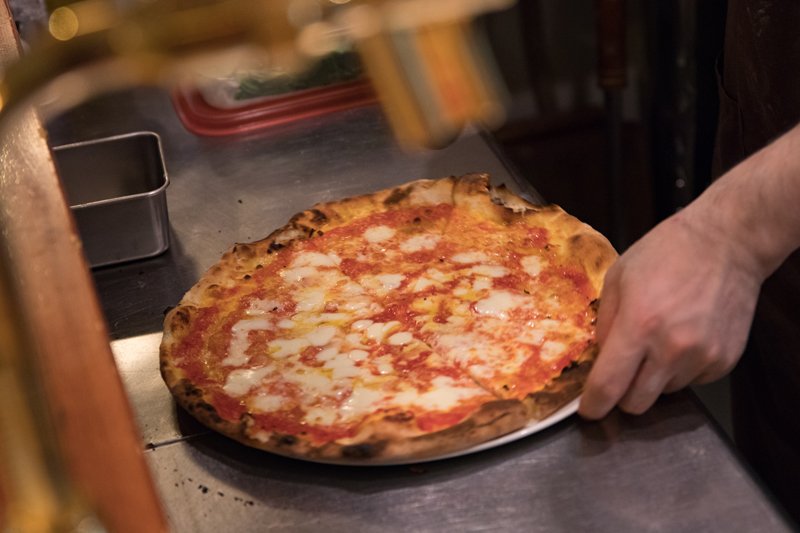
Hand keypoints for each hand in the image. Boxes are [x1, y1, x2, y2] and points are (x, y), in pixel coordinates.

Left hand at [578, 208, 763, 418]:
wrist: (726, 243)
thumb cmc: (666, 253)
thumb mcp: (618, 279)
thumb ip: (603, 323)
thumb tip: (599, 359)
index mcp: (639, 326)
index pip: (608, 385)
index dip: (594, 404)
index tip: (588, 410)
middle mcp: (671, 348)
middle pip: (636, 403)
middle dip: (622, 393)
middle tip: (622, 371)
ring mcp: (702, 357)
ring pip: (663, 393)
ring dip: (653, 377)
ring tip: (659, 340)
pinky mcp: (724, 361)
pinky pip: (691, 382)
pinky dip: (681, 369)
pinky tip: (683, 338)